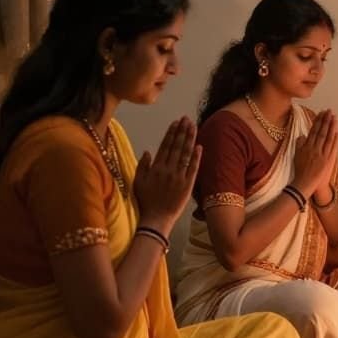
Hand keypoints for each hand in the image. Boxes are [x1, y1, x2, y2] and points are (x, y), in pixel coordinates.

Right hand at [134, 117, 201, 232]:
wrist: (155, 219)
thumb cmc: (145, 201)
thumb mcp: (138, 182)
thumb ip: (142, 166)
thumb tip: (148, 151)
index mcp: (155, 167)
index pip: (165, 146)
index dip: (171, 133)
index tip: (176, 122)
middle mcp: (167, 169)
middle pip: (176, 146)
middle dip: (182, 131)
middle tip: (187, 119)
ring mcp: (178, 177)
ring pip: (185, 154)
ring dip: (190, 139)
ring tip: (194, 127)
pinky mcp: (187, 185)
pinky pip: (193, 168)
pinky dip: (196, 157)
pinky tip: (200, 146)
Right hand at [292, 110, 337, 197]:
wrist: (305, 184)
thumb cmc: (300, 171)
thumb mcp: (296, 156)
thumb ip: (299, 145)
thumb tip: (302, 135)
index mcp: (306, 147)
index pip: (313, 131)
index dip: (318, 121)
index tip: (321, 113)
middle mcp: (314, 149)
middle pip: (320, 132)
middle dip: (325, 120)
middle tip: (329, 111)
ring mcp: (321, 154)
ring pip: (327, 138)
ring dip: (331, 127)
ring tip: (334, 117)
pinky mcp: (327, 160)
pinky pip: (332, 148)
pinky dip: (335, 140)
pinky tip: (337, 132)